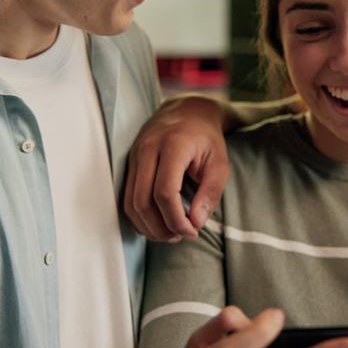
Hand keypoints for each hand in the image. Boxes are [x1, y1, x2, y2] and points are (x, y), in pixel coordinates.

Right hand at [125, 95, 230, 241]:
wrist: (187, 111)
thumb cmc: (206, 139)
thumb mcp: (220, 162)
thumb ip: (211, 192)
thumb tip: (196, 223)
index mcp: (173, 145)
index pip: (165, 192)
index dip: (177, 219)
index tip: (193, 231)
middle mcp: (148, 149)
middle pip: (143, 201)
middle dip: (161, 227)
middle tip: (181, 236)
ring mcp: (134, 156)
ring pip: (130, 203)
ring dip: (148, 226)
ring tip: (171, 233)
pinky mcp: (129, 164)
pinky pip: (127, 198)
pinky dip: (140, 217)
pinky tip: (158, 223)